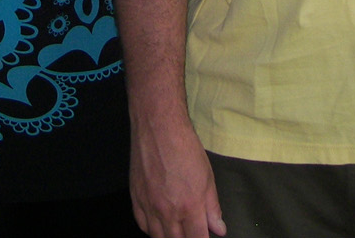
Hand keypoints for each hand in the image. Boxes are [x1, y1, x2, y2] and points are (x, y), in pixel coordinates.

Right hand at [129, 112, 226, 236]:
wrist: (159, 127)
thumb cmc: (184, 147)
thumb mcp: (207, 177)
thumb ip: (212, 207)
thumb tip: (218, 228)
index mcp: (189, 207)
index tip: (204, 236)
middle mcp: (167, 211)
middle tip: (191, 231)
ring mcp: (149, 206)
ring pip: (157, 237)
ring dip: (169, 237)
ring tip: (177, 231)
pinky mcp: (136, 198)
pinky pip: (141, 224)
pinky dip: (151, 228)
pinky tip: (159, 224)